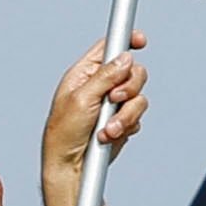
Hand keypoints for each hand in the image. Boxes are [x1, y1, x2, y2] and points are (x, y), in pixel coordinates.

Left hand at [46, 32, 148, 177]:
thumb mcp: (82, 99)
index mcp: (85, 74)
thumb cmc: (64, 132)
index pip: (108, 49)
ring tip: (107, 128)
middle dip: (129, 87)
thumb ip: (105, 77)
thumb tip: (125, 57)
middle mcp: (101, 86)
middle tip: (114, 99)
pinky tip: (109, 135)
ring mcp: (113, 104)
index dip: (126, 41)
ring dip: (125, 114)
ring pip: (138, 97)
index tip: (141, 40)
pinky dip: (126, 126)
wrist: (71, 164)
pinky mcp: (123, 120)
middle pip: (133, 72)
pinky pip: (138, 116)